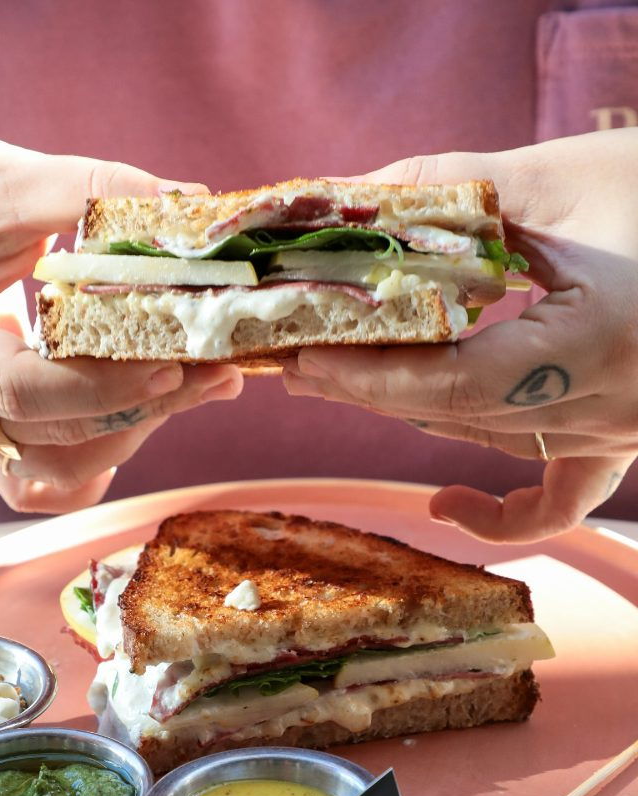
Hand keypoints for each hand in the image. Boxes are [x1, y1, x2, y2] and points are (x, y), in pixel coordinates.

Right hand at [0, 114, 241, 512]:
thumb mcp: (5, 179)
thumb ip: (91, 189)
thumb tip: (185, 205)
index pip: (20, 390)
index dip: (104, 386)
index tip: (175, 364)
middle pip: (53, 438)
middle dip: (143, 408)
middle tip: (216, 372)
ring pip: (56, 466)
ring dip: (129, 432)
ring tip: (191, 383)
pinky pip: (40, 471)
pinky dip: (94, 452)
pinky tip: (136, 412)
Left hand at [283, 129, 637, 541]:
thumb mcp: (570, 178)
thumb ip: (460, 187)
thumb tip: (364, 193)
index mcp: (592, 344)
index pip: (452, 381)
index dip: (370, 376)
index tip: (304, 361)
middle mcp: (605, 403)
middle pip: (455, 412)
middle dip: (367, 388)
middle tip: (298, 364)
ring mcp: (618, 428)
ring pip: (485, 438)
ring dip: (409, 412)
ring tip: (341, 386)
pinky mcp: (625, 433)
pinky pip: (561, 495)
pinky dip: (503, 510)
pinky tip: (445, 505)